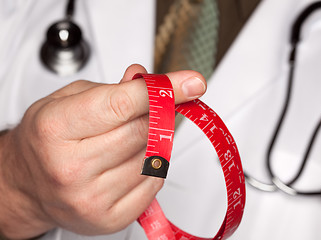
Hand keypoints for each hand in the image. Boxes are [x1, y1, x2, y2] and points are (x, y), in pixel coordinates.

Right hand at [0, 64, 205, 238]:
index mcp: (57, 129)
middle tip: (153, 108)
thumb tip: (145, 79)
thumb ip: (110, 88)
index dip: (162, 91)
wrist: (27, 184)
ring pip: (153, 157)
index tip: (191, 83)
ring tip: (126, 138)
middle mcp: (72, 167)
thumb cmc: (47, 140)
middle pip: (144, 131)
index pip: (123, 104)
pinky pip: (154, 183)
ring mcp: (92, 197)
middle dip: (157, 114)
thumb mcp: (67, 100)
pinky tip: (129, 162)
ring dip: (152, 142)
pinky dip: (151, 167)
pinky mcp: (109, 218)